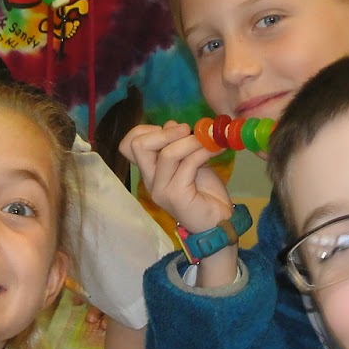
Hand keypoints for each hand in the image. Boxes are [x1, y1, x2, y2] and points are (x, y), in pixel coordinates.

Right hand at [117, 122, 233, 232]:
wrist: (219, 223)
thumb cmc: (204, 193)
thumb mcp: (191, 162)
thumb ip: (179, 146)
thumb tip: (172, 125)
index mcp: (150, 171)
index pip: (129, 144)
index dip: (147, 130)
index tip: (173, 131)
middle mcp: (150, 181)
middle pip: (138, 145)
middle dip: (166, 132)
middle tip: (188, 131)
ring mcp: (161, 190)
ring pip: (168, 153)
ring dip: (192, 141)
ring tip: (209, 141)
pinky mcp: (177, 196)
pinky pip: (188, 164)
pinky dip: (204, 150)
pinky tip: (216, 149)